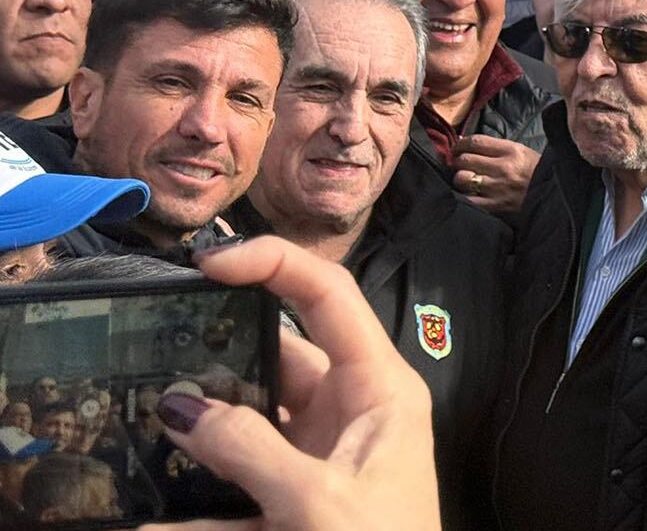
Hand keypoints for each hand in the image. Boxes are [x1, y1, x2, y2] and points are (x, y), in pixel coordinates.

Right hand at [140, 237, 439, 530]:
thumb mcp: (316, 501)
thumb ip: (246, 449)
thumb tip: (181, 404)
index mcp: (378, 388)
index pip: (328, 296)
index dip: (271, 264)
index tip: (208, 264)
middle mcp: (351, 412)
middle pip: (273, 359)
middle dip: (213, 360)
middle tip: (155, 360)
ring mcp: (322, 458)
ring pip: (244, 427)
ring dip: (195, 436)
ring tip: (144, 430)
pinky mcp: (295, 504)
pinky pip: (234, 492)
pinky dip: (193, 507)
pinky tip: (150, 518)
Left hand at [450, 134, 539, 213]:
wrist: (555, 197)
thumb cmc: (537, 173)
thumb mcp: (523, 152)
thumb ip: (497, 148)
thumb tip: (467, 143)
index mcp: (511, 151)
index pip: (476, 141)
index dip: (461, 143)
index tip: (458, 147)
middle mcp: (503, 168)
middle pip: (465, 159)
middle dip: (457, 161)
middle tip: (459, 164)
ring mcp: (498, 188)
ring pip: (462, 179)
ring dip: (459, 178)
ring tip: (464, 179)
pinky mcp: (496, 206)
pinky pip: (469, 199)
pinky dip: (464, 196)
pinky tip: (469, 194)